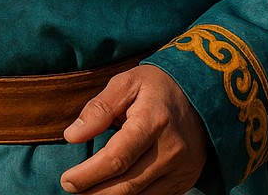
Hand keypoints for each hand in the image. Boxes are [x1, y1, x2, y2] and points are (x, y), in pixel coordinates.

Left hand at [60, 65, 208, 193]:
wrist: (200, 91)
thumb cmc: (155, 86)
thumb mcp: (125, 83)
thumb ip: (98, 108)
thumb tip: (71, 135)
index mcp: (154, 121)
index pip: (117, 158)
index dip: (89, 174)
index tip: (67, 180)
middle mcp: (172, 149)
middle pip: (128, 184)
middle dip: (95, 193)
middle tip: (71, 189)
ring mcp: (183, 168)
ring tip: (88, 192)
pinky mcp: (187, 179)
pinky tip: (113, 191)